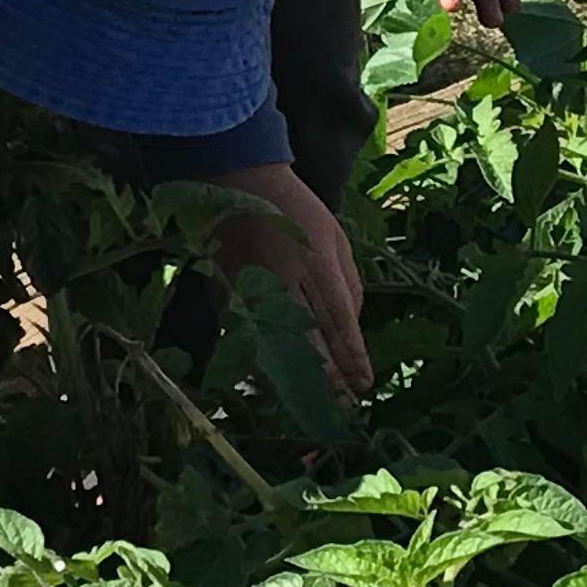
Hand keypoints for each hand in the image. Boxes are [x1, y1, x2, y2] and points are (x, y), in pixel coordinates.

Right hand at [210, 162, 371, 397]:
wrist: (236, 179)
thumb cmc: (295, 209)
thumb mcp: (336, 237)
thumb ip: (349, 284)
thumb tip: (352, 331)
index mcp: (315, 262)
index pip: (338, 320)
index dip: (351, 358)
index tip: (363, 385)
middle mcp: (282, 281)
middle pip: (306, 342)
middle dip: (327, 380)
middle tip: (344, 407)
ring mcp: (248, 291)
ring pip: (272, 349)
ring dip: (293, 381)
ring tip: (313, 404)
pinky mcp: (222, 296)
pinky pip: (244, 339)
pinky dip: (260, 365)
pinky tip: (274, 384)